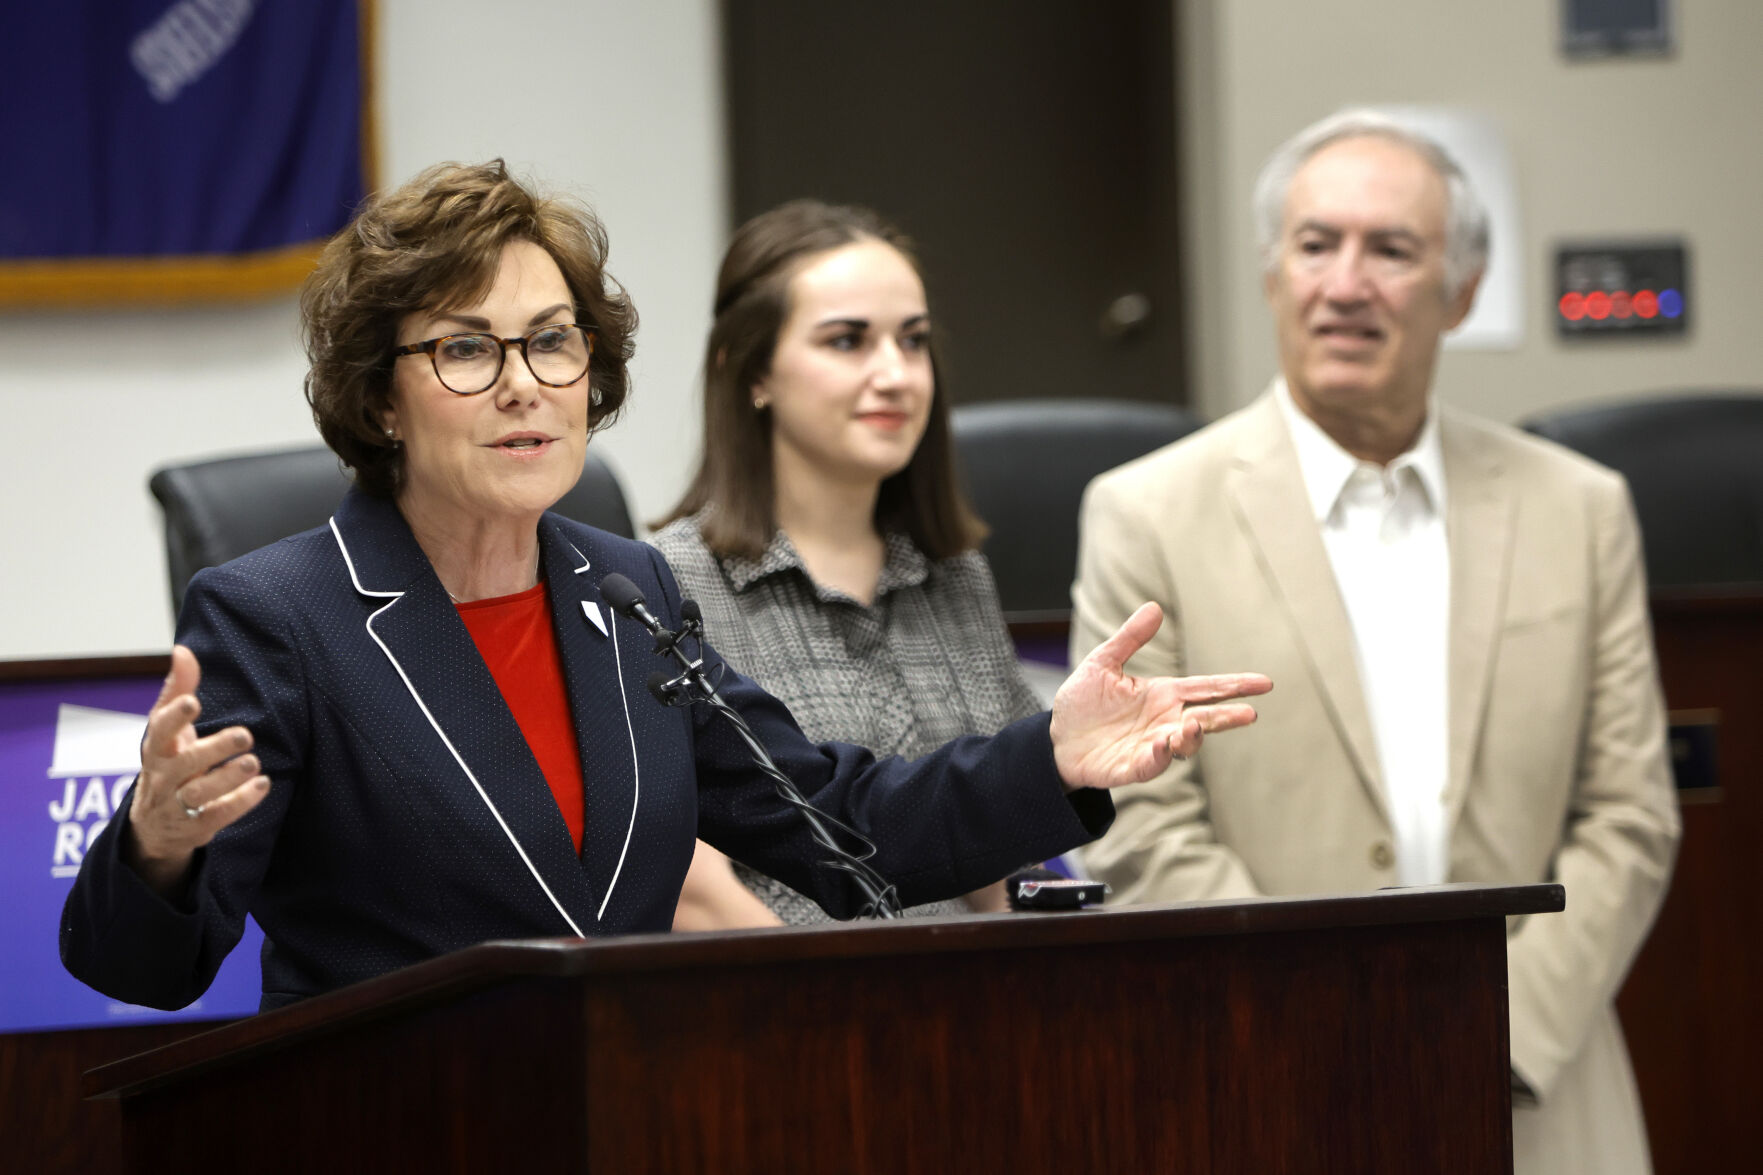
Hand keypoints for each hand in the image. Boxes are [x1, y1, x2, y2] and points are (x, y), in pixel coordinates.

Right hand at [121, 645, 271, 895]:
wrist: (154, 824)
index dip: (174, 717)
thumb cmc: (168, 761)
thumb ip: (177, 689)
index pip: (160, 730)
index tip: (193, 702)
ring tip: (253, 762)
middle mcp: (164, 776)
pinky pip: (217, 816)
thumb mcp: (167, 729)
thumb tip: (183, 650)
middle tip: (244, 736)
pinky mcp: (196, 825)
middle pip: (185, 763)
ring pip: (200, 793)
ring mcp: (178, 804)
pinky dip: (241, 802)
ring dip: (228, 777)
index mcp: (157, 748)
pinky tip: (262, 786)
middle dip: (214, 749)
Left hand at [1050, 602, 1270, 791]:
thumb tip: (1154, 607)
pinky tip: (1164, 744)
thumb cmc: (1083, 702)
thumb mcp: (1103, 663)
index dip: (1235, 685)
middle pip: (1205, 718)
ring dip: (1193, 736)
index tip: (1264, 683)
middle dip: (1228, 716)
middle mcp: (1165, 721)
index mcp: (1163, 695)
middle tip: (1250, 712)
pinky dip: (1162, 756)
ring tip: (1194, 725)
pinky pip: (1154, 764)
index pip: (1207, 689)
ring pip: (1185, 744)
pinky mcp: (1134, 767)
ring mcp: (1153, 745)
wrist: (1056, 738)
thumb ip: (1130, 638)